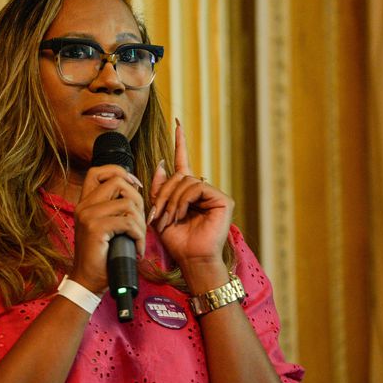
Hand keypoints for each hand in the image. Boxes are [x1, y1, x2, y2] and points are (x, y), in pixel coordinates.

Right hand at [70, 165, 145, 293]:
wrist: (88, 280)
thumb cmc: (102, 255)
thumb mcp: (105, 225)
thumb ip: (114, 207)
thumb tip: (134, 188)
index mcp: (85, 202)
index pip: (98, 171)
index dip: (120, 173)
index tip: (134, 187)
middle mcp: (84, 205)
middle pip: (118, 182)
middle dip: (138, 200)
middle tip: (140, 221)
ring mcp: (88, 216)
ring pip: (127, 204)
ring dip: (141, 222)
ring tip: (139, 238)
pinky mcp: (95, 228)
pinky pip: (128, 222)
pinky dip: (139, 235)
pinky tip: (137, 247)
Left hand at [149, 119, 233, 273]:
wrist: (190, 259)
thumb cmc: (175, 240)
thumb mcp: (160, 211)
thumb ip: (159, 188)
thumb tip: (161, 162)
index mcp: (187, 191)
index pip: (183, 161)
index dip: (180, 142)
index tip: (177, 123)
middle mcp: (202, 190)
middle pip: (178, 175)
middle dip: (164, 193)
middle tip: (158, 214)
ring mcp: (214, 194)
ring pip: (186, 181)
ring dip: (172, 199)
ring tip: (170, 218)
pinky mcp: (223, 200)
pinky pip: (197, 188)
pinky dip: (185, 200)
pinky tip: (183, 214)